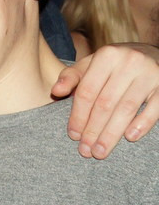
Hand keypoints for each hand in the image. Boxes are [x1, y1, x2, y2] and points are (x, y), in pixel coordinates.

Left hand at [52, 43, 158, 158]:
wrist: (155, 53)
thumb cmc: (117, 62)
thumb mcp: (93, 62)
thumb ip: (72, 76)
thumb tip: (55, 91)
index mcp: (106, 56)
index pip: (87, 91)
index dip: (78, 115)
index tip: (73, 136)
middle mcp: (128, 62)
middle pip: (105, 103)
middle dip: (93, 130)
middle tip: (86, 151)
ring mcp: (149, 74)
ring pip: (126, 109)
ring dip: (112, 134)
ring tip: (101, 151)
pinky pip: (154, 109)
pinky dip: (141, 124)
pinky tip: (129, 138)